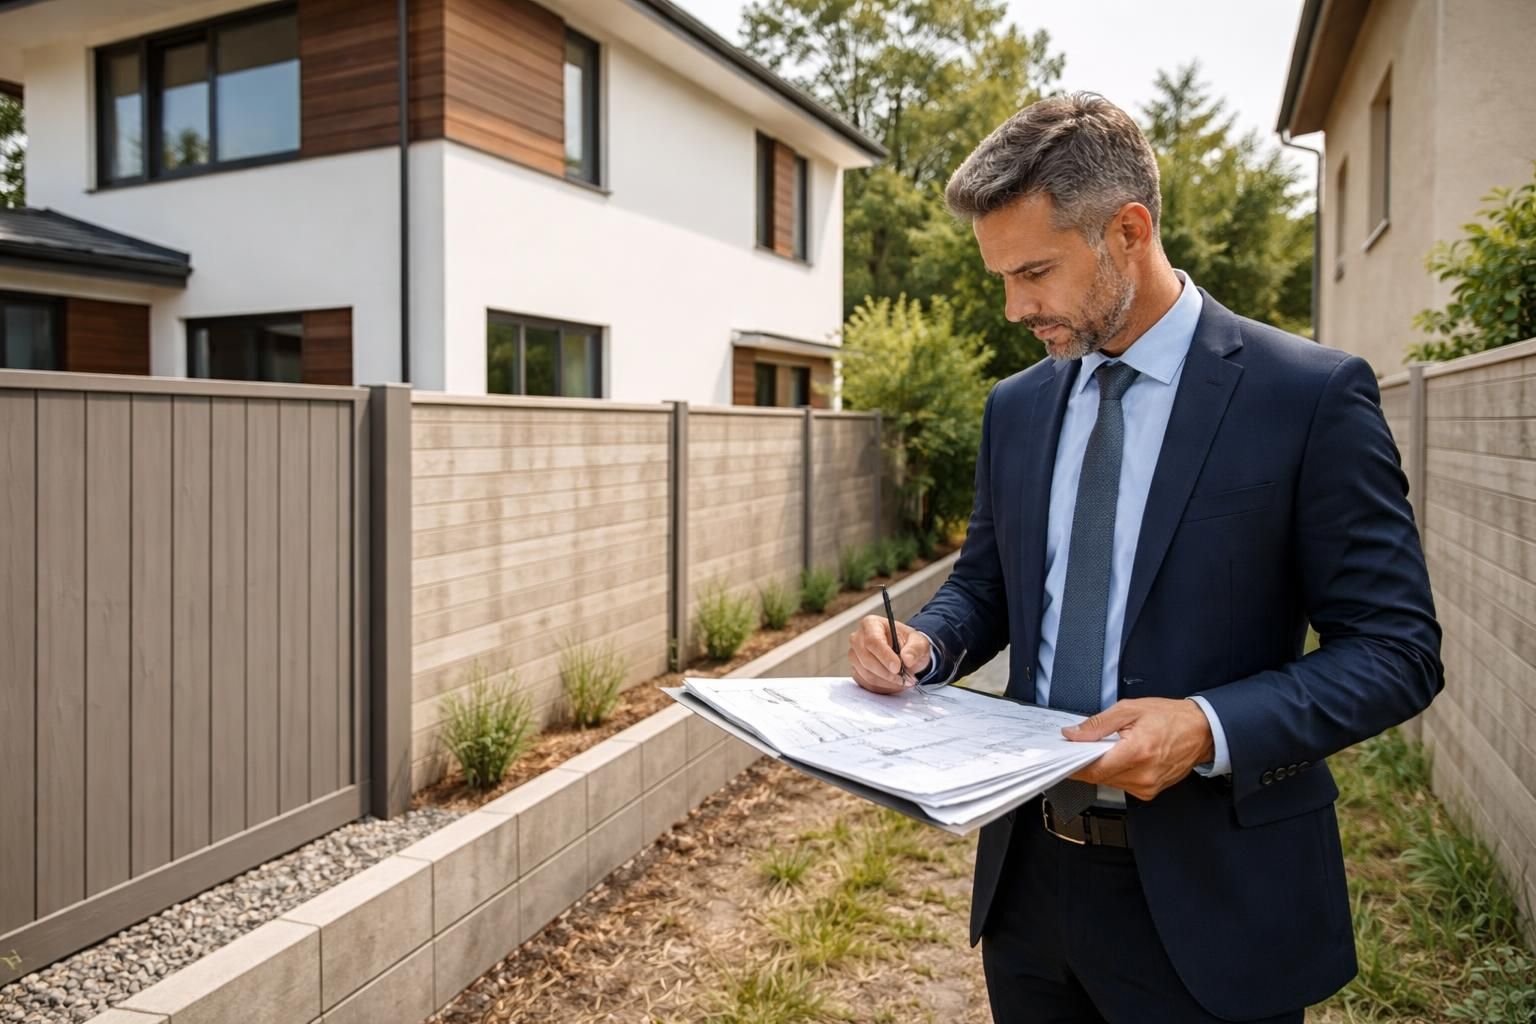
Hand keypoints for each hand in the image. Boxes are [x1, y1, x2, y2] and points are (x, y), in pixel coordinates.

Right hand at [848, 615, 931, 693]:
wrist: (905, 654)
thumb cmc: (909, 644)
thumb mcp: (919, 642)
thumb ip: (915, 648)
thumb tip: (907, 658)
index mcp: (871, 624)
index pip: (873, 641)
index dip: (884, 656)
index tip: (897, 667)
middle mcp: (858, 638)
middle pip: (867, 659)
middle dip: (887, 673)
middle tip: (905, 678)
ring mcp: (854, 655)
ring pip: (867, 674)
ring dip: (887, 682)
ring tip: (903, 681)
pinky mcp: (855, 670)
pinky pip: (866, 683)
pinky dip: (882, 687)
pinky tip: (894, 683)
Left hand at [1062, 698, 1214, 801]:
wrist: (1201, 730)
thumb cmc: (1170, 717)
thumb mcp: (1129, 709)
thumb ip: (1098, 724)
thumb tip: (1073, 734)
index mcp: (1137, 752)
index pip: (1094, 769)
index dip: (1074, 764)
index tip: (1062, 756)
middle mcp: (1143, 775)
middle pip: (1099, 777)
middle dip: (1087, 762)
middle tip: (1082, 746)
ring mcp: (1148, 786)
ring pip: (1109, 782)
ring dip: (1102, 767)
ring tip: (1107, 748)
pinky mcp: (1151, 791)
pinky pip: (1122, 784)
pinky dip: (1116, 772)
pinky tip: (1120, 757)